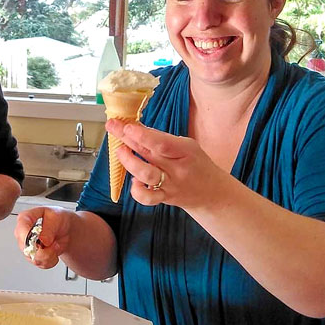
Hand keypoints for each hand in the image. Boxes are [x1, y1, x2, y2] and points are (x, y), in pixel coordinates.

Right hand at [13, 206, 73, 268]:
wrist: (64, 229)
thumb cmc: (58, 218)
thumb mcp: (57, 217)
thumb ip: (49, 228)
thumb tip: (42, 240)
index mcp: (25, 218)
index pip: (21, 230)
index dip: (31, 240)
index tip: (44, 242)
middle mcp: (22, 233)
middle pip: (27, 248)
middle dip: (44, 250)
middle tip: (54, 244)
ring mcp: (26, 246)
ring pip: (34, 259)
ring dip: (49, 256)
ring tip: (55, 246)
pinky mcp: (32, 256)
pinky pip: (39, 264)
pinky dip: (50, 261)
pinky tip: (53, 252)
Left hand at [107, 118, 226, 210]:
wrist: (211, 193)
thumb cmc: (196, 164)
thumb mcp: (186, 146)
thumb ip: (163, 140)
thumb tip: (136, 129)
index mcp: (185, 152)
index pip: (162, 142)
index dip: (142, 134)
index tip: (128, 126)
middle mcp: (176, 169)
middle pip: (148, 153)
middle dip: (126, 138)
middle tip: (112, 126)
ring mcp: (169, 185)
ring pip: (145, 175)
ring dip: (129, 161)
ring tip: (121, 151)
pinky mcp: (163, 198)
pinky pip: (146, 198)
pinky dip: (136, 190)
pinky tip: (134, 180)